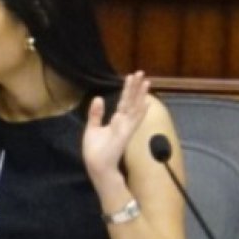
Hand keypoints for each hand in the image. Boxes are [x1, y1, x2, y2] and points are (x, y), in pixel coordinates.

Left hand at [82, 71, 150, 185]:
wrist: (96, 165)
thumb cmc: (95, 150)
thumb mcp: (92, 127)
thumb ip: (96, 114)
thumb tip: (98, 98)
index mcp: (116, 120)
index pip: (124, 101)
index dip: (128, 89)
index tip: (131, 76)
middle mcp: (124, 122)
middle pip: (132, 101)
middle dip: (136, 87)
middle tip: (141, 72)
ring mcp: (126, 128)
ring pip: (135, 108)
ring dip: (141, 95)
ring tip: (146, 82)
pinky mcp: (125, 134)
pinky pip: (134, 121)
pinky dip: (140, 112)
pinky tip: (146, 103)